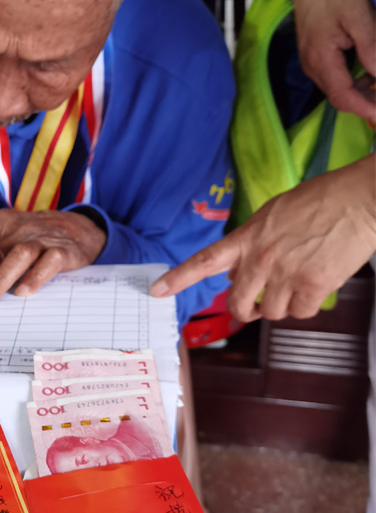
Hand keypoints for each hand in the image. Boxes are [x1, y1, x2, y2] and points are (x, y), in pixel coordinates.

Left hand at [0, 208, 106, 312]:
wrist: (80, 230)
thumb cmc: (36, 241)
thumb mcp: (10, 240)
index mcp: (1, 224)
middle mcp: (18, 229)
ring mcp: (41, 239)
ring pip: (16, 257)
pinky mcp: (63, 250)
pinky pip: (48, 262)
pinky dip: (35, 277)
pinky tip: (23, 292)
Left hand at [150, 156, 375, 321]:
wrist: (360, 199)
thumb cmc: (322, 201)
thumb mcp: (274, 215)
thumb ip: (251, 245)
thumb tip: (234, 276)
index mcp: (248, 238)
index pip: (205, 260)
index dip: (179, 278)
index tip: (157, 290)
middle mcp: (261, 259)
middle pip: (236, 302)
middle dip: (244, 309)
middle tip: (254, 306)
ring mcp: (285, 274)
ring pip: (270, 312)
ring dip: (281, 305)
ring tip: (297, 282)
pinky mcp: (312, 286)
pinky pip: (299, 313)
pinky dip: (306, 307)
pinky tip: (315, 285)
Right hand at [292, 0, 375, 122]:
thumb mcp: (359, 15)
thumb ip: (370, 47)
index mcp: (321, 59)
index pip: (342, 96)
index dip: (364, 109)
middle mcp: (313, 67)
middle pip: (340, 98)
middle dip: (366, 104)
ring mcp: (312, 64)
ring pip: (338, 90)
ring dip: (362, 93)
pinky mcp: (315, 59)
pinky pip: (335, 79)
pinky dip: (354, 82)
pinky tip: (371, 74)